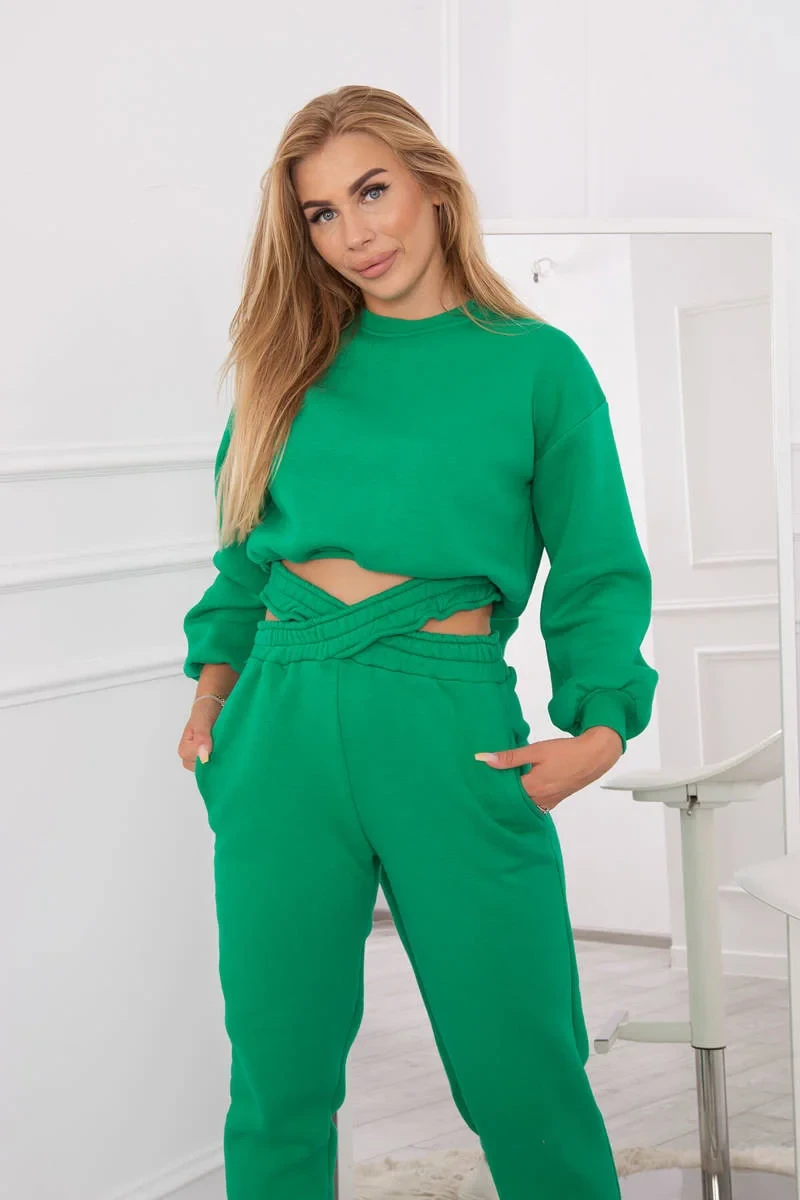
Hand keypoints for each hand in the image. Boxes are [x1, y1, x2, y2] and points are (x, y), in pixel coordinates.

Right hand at [177, 697, 222, 771]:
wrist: (213, 701)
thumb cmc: (205, 709)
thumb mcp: (202, 721)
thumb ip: (202, 737)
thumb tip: (203, 757)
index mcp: (184, 751)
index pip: (200, 768)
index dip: (212, 759)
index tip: (220, 747)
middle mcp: (190, 756)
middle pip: (206, 769)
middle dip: (218, 760)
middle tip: (226, 745)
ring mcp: (200, 755)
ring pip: (212, 765)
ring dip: (222, 758)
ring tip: (228, 744)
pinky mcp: (210, 753)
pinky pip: (217, 760)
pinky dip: (225, 755)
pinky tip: (230, 747)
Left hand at [474, 725, 623, 813]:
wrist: (594, 756)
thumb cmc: (566, 752)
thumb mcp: (536, 751)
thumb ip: (510, 757)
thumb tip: (484, 759)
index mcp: (531, 788)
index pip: (503, 793)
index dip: (490, 787)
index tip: (479, 781)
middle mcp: (538, 800)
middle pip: (512, 802)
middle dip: (500, 795)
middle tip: (486, 784)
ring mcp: (547, 802)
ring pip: (523, 804)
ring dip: (513, 797)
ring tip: (501, 786)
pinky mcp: (554, 800)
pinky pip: (534, 804)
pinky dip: (525, 798)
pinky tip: (520, 788)